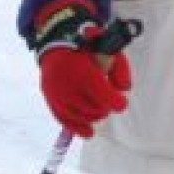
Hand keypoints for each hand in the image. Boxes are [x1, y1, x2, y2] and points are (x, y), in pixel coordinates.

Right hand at [28, 0, 132, 137]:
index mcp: (84, 72)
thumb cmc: (87, 46)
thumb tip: (124, 89)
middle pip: (94, 109)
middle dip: (104, 107)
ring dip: (94, 115)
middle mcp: (68, 85)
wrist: (58, 40)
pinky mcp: (50, 98)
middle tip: (107, 101)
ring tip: (98, 109)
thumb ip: (120, 69)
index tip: (121, 103)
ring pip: (81, 116)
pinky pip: (63, 119)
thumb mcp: (109, 50)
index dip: (117, 103)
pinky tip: (88, 133)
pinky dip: (77, 128)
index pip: (103, 96)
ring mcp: (57, 93)